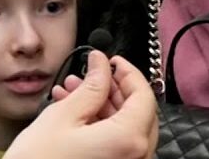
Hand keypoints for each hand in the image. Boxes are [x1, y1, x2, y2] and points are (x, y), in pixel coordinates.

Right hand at [6, 51, 157, 158]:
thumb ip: (91, 85)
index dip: (129, 72)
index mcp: (128, 140)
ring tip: (73, 90)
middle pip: (138, 112)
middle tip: (93, 73)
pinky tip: (74, 111)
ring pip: (126, 127)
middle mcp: (136, 156)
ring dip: (104, 105)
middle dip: (114, 88)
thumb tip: (101, 63)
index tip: (112, 60)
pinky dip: (101, 124)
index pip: (144, 95)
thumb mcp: (64, 115)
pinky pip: (116, 143)